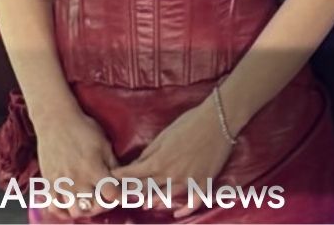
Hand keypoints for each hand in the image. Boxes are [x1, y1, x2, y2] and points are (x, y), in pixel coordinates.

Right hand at [32, 108, 115, 220]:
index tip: (119, 193)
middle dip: (102, 206)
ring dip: (84, 210)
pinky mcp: (48, 183)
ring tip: (88, 202)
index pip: (111, 195)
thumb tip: (122, 179)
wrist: (55, 121)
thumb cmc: (83, 129)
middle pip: (92, 208)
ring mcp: (61, 183)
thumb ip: (112, 164)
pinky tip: (70, 204)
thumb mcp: (104, 144)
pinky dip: (63, 210)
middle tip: (104, 199)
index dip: (118, 197)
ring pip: (74, 211)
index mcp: (94, 169)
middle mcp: (77, 180)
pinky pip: (53, 206)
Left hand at [110, 99, 233, 218]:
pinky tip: (178, 213)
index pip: (133, 174)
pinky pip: (194, 201)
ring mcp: (188, 180)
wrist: (219, 120)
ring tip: (147, 204)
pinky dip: (185, 209)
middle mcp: (171, 174)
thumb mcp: (165, 135)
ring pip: (166, 197)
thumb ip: (150, 152)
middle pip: (147, 188)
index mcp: (159, 161)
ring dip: (154, 201)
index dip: (121, 175)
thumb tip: (137, 164)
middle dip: (134, 191)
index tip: (114, 176)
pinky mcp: (204, 182)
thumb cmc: (190, 122)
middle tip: (126, 194)